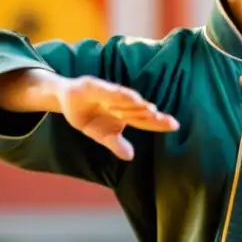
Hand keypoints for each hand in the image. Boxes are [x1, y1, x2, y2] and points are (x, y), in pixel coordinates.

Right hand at [57, 75, 178, 160]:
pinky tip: (125, 95)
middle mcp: (120, 102)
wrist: (66, 100)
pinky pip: (105, 89)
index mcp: (124, 114)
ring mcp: (107, 92)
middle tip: (168, 121)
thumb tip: (130, 157)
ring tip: (150, 109)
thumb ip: (116, 144)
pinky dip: (115, 92)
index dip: (159, 122)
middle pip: (138, 109)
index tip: (175, 126)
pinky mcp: (93, 85)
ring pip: (124, 98)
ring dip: (136, 103)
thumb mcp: (101, 135)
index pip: (145, 120)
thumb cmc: (89, 116)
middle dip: (152, 115)